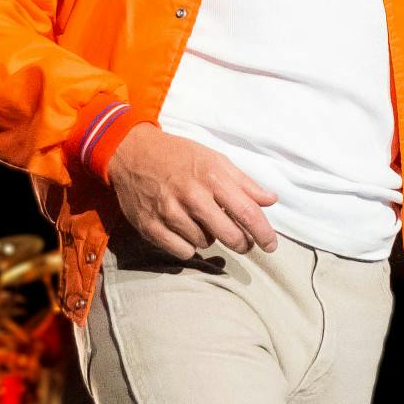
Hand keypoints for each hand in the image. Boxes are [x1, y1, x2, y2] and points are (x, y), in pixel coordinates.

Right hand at [105, 124, 279, 258]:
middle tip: (242, 241)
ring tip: (200, 221)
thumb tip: (270, 200)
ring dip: (209, 237)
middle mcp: (192, 195)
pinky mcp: (150, 226)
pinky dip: (188, 245)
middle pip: (229, 235)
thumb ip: (244, 182)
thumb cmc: (178, 156)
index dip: (263, 233)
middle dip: (242, 243)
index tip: (271, 245)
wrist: (132, 152)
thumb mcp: (214, 159)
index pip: (247, 212)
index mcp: (212, 176)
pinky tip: (185, 231)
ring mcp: (169, 212)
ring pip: (205, 243)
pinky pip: (182, 251)